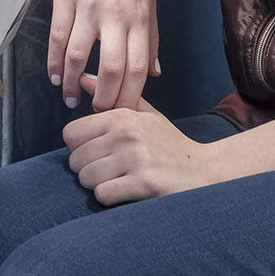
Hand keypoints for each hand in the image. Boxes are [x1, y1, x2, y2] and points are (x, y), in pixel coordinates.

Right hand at [50, 0, 157, 111]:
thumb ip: (151, 35)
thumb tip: (154, 73)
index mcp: (139, 15)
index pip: (138, 67)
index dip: (130, 96)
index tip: (123, 114)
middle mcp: (115, 13)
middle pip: (112, 68)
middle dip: (104, 98)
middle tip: (97, 112)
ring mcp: (87, 4)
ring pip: (80, 56)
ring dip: (74, 84)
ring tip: (71, 98)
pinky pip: (59, 35)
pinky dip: (55, 60)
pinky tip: (56, 74)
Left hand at [63, 74, 215, 204]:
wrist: (204, 171)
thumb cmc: (170, 144)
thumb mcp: (145, 114)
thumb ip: (113, 96)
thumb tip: (83, 77)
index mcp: (122, 116)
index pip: (70, 134)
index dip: (78, 147)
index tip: (95, 153)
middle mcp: (126, 134)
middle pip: (76, 159)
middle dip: (86, 169)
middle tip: (107, 172)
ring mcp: (135, 158)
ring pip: (86, 178)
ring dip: (97, 185)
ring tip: (116, 181)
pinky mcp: (143, 182)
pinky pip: (103, 194)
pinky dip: (109, 197)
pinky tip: (124, 192)